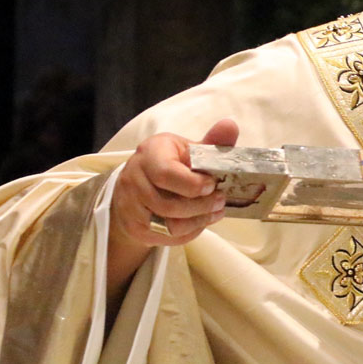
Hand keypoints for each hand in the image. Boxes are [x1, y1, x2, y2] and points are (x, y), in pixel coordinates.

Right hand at [107, 119, 238, 294]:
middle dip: (201, 206)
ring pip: (169, 225)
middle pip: (168, 204)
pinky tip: (201, 221)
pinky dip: (190, 232)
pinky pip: (167, 238)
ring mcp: (131, 207)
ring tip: (216, 212)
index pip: (166, 173)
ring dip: (199, 221)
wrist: (137, 186)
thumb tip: (231, 125)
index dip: (193, 184)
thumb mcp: (187, 148)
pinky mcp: (136, 228)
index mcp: (149, 154)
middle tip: (221, 201)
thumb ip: (211, 142)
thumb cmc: (169, 163)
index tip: (213, 184)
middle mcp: (134, 180)